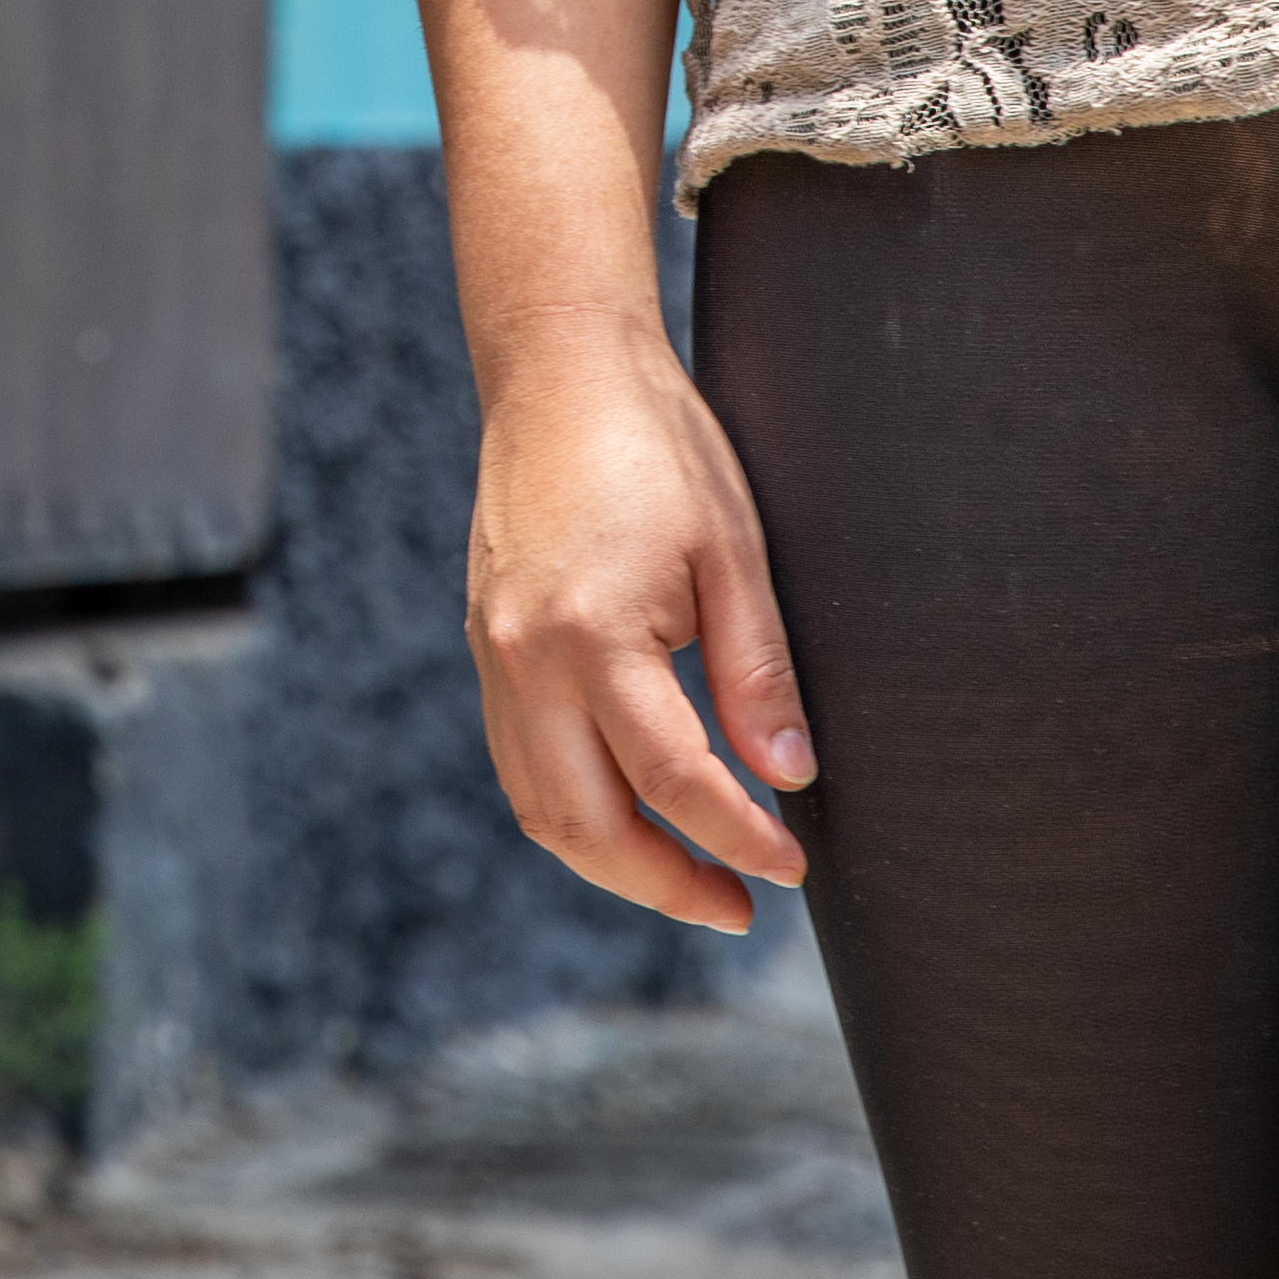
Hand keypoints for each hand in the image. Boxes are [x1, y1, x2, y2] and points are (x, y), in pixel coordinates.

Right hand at [464, 327, 815, 927]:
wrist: (559, 373)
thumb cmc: (660, 447)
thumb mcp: (734, 551)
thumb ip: (757, 674)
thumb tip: (789, 780)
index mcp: (594, 635)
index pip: (675, 780)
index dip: (739, 837)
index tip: (791, 867)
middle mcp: (527, 662)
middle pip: (589, 825)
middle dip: (666, 884)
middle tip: (740, 906)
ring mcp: (494, 660)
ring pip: (542, 810)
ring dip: (614, 863)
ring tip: (690, 879)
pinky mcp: (486, 650)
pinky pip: (520, 766)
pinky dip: (573, 813)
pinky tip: (630, 814)